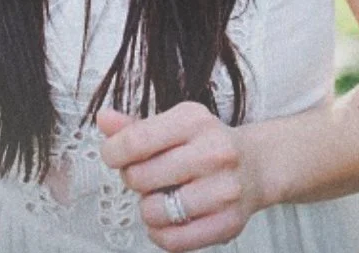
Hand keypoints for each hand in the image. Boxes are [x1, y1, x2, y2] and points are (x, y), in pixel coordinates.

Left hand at [97, 102, 261, 251]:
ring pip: (154, 211)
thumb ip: (136, 126)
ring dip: (147, 208)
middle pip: (141, 177)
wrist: (254, 165)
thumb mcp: (174, 124)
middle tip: (146, 175)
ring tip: (160, 196)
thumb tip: (103, 118)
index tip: (113, 155)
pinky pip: (174, 240)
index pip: (137, 140)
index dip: (114, 151)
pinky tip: (167, 218)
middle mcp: (213, 152)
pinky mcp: (228, 222)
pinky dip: (160, 233)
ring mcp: (223, 189)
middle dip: (133, 179)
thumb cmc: (206, 143)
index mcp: (194, 120)